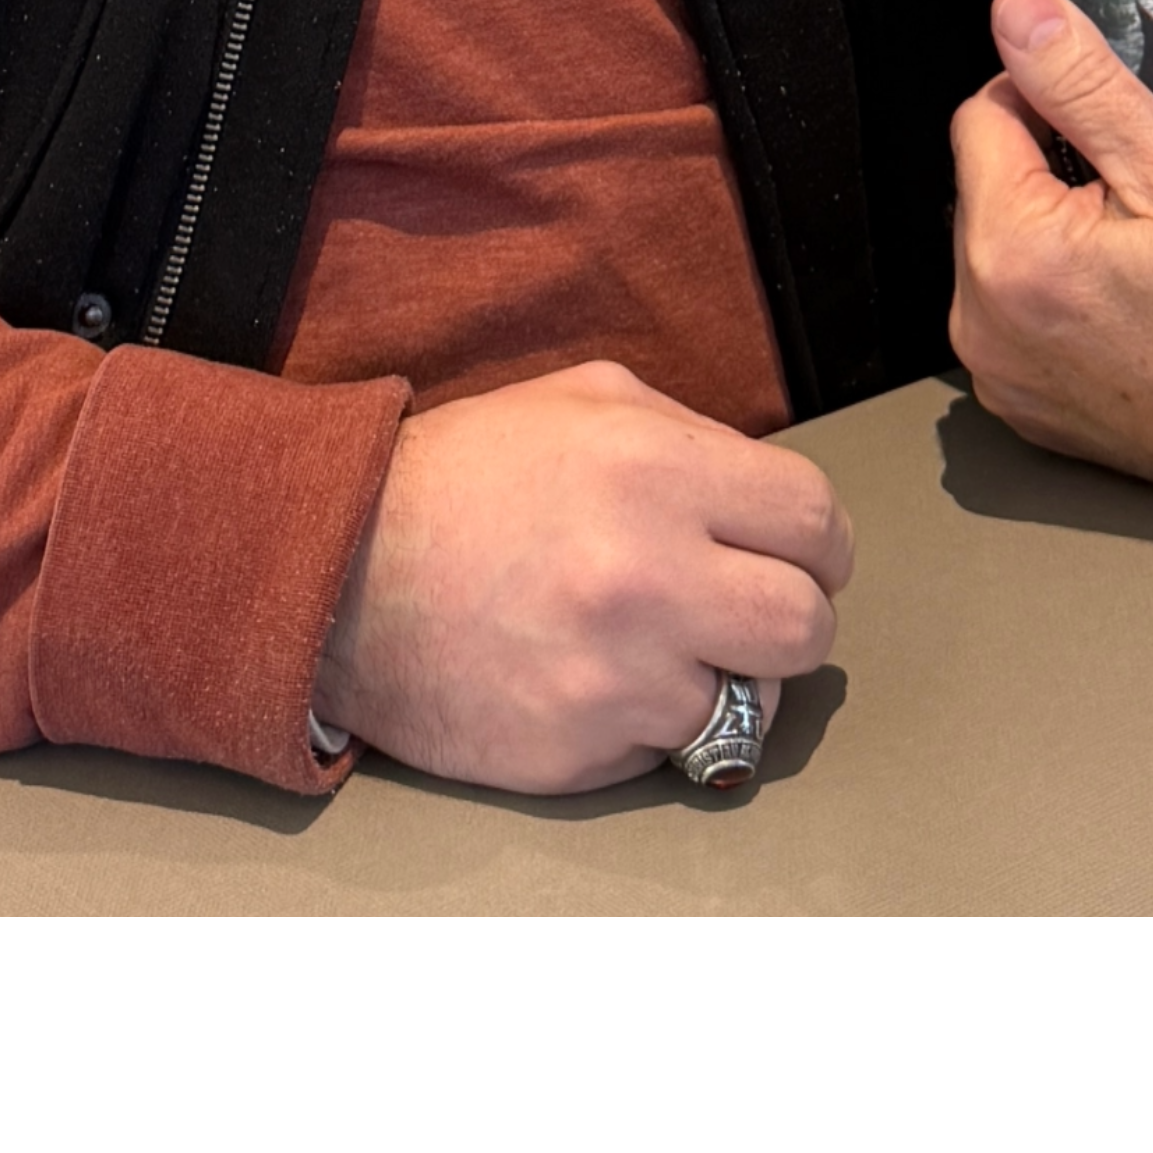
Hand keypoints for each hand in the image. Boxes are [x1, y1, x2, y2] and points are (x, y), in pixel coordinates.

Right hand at [314, 361, 849, 795]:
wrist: (335, 571)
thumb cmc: (460, 480)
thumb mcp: (583, 401)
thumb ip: (692, 436)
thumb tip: (767, 496)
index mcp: (655, 467)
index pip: (816, 522)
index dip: (817, 544)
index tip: (796, 556)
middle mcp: (645, 573)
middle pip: (808, 626)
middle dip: (787, 617)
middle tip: (742, 609)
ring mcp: (614, 674)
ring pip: (753, 703)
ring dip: (721, 678)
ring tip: (658, 646)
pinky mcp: (580, 751)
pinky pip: (673, 750)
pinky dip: (650, 723)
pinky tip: (595, 678)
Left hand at [950, 0, 1152, 523]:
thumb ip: (1082, 81)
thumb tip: (1017, 11)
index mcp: (1011, 257)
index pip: (981, 118)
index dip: (1049, 102)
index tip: (1113, 129)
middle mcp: (986, 329)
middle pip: (986, 189)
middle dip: (1054, 175)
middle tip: (1145, 205)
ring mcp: (1004, 380)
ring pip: (1002, 252)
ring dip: (1056, 235)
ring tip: (1146, 261)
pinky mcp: (1027, 412)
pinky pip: (1019, 318)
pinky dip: (1062, 299)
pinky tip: (1132, 308)